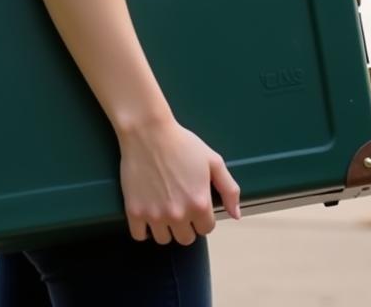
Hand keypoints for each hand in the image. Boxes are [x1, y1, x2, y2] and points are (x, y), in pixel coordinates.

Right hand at [117, 118, 241, 244]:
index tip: (194, 203)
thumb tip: (236, 215)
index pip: (206, 229)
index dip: (202, 216)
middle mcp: (178, 215)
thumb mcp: (213, 161)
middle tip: (178, 204)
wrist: (148, 131)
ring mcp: (154, 215)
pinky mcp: (134, 211)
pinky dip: (143, 229)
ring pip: (164, 239)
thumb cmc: (182, 143)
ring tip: (162, 208)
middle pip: (186, 238)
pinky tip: (147, 213)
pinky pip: (139, 235)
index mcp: (199, 204)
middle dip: (185, 225)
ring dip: (165, 228)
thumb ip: (229, 189)